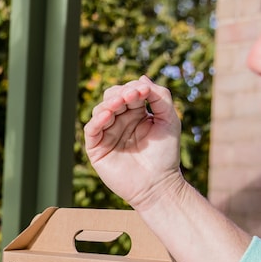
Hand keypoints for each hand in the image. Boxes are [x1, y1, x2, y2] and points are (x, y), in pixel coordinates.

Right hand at [83, 76, 185, 210]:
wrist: (159, 184)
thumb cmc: (165, 154)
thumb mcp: (169, 119)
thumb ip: (160, 96)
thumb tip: (142, 78)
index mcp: (136, 114)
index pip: (128, 92)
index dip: (134, 88)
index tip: (145, 91)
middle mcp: (119, 122)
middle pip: (111, 97)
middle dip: (121, 93)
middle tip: (133, 96)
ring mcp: (107, 134)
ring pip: (100, 110)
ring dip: (109, 104)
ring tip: (120, 103)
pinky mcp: (97, 148)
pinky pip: (91, 130)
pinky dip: (97, 120)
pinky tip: (107, 115)